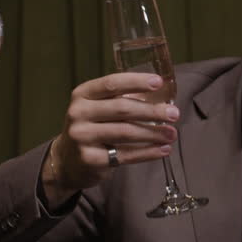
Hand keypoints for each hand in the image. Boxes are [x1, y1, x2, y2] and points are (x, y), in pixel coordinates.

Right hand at [45, 73, 179, 197]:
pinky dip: (148, 153)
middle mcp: (79, 113)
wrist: (67, 160)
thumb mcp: (98, 108)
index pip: (111, 83)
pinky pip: (125, 155)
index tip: (159, 82)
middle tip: (174, 114)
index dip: (136, 82)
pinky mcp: (90, 159)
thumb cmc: (92, 127)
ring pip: (126, 132)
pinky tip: (163, 149)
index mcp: (83, 94)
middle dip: (152, 111)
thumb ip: (122, 99)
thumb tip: (160, 95)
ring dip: (153, 133)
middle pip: (122, 109)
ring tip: (172, 134)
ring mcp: (82, 137)